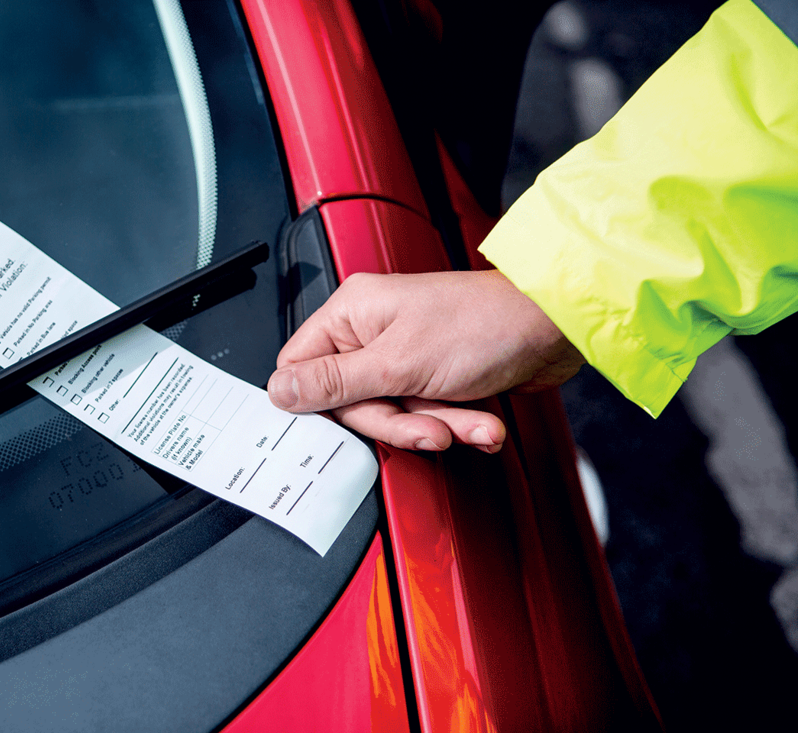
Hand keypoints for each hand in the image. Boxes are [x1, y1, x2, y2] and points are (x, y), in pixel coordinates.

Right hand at [266, 270, 583, 451]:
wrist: (554, 328)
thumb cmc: (485, 325)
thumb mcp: (398, 364)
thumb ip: (334, 383)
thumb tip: (280, 391)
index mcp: (352, 314)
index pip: (302, 367)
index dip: (318, 402)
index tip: (344, 422)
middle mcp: (373, 331)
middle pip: (352, 402)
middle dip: (398, 421)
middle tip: (428, 424)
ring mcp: (405, 354)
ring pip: (393, 413)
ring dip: (435, 425)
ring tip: (467, 422)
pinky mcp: (434, 374)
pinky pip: (425, 413)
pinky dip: (455, 423)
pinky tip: (479, 421)